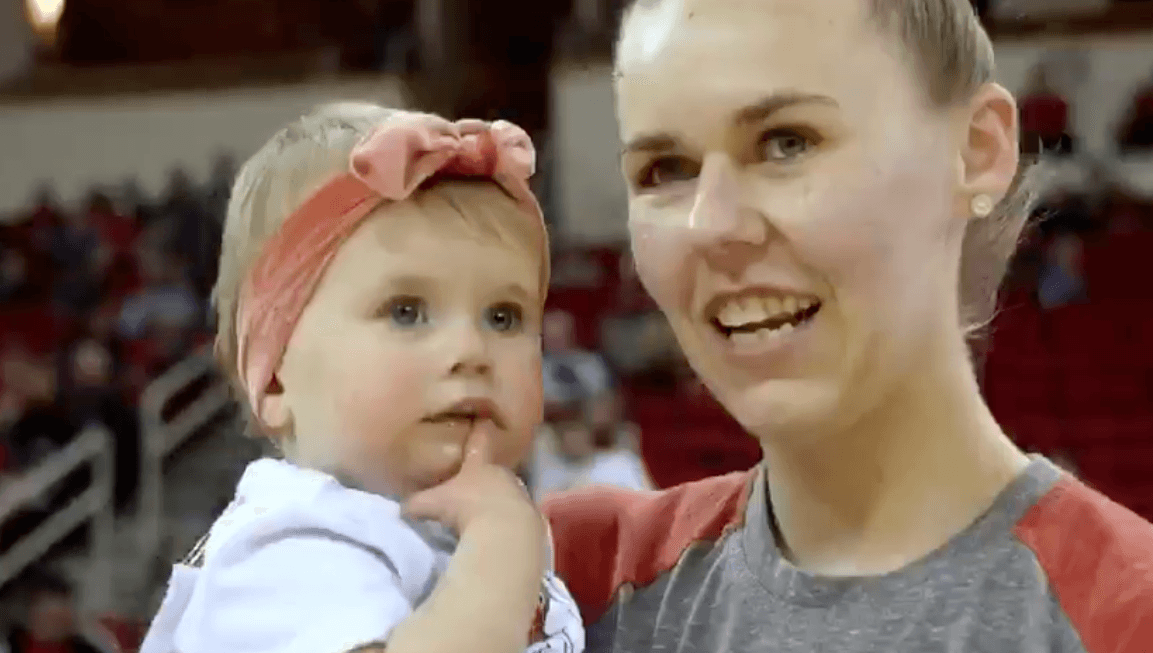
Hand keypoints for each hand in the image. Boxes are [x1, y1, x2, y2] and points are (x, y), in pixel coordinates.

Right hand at [404, 424, 540, 536]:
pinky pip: (514, 512)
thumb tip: (402, 506)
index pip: (479, 439)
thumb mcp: (433, 504)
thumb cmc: (467, 507)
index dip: (478, 428)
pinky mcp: (529, 515)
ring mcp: (519, 493)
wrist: (505, 530)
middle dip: (484, 472)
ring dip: (496, 496)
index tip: (481, 418)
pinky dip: (505, 516)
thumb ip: (416, 503)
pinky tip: (497, 526)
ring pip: (506, 489)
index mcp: (479, 462)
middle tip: (472, 479)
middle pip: (493, 466)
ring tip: (483, 507)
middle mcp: (502, 472)